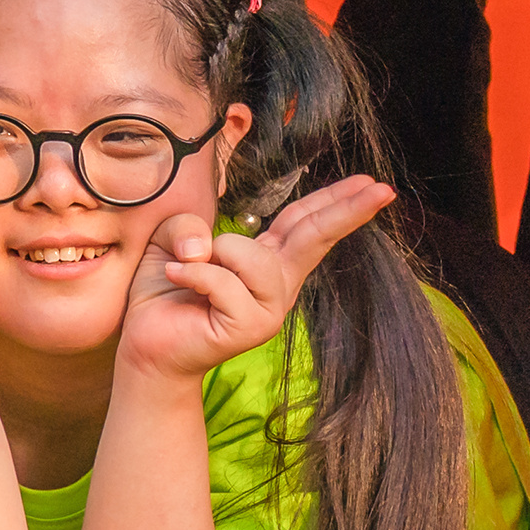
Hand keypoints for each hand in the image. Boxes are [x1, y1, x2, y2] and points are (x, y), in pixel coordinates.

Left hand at [117, 175, 399, 384]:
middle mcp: (277, 285)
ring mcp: (268, 308)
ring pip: (251, 256)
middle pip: (315, 236)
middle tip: (383, 188)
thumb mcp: (176, 239)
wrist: (147, 344)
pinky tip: (178, 280)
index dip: (336, 201)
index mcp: (267, 261)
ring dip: (215, 253)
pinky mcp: (249, 327)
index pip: (305, 223)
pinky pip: (222, 281)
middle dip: (348, 209)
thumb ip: (190, 223)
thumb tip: (205, 246)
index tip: (374, 185)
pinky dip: (192, 275)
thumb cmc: (164, 292)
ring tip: (191, 269)